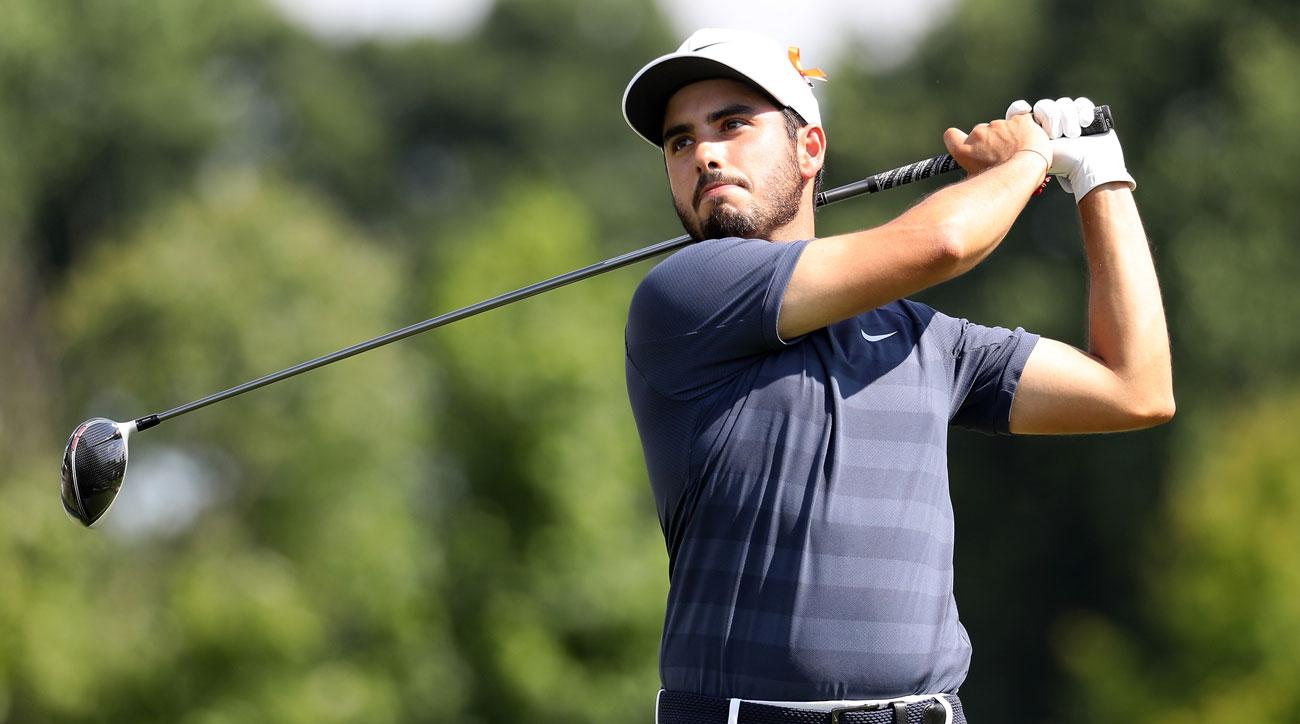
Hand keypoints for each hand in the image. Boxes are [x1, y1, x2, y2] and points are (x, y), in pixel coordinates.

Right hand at [943, 113, 1050, 175]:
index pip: (950, 135)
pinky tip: (1028, 140)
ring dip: (1007, 136)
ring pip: (1001, 127)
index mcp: (965, 150)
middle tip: (1001, 155)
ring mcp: (998, 125)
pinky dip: (1024, 128)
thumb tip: (973, 174)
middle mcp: (978, 134)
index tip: (967, 144)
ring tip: (1019, 152)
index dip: (957, 138)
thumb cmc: (1003, 182)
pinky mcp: (1017, 120)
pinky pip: (1020, 120)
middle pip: (980, 132)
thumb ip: (972, 170)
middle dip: (990, 140)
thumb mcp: (979, 181)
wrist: (1027, 170)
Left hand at [1006, 97, 1135, 201]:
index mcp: (1035, 132)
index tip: (1024, 109)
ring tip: (1073, 135)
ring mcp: (1069, 118)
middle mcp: (1051, 124)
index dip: (1018, 108)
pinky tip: (1085, 123)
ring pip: (1063, 103)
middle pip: (1044, 105)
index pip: (1020, 113)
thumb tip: (1007, 138)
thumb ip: (1023, 145)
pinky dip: (1083, 110)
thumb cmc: (1063, 166)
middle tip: (1055, 134)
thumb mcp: (1036, 155)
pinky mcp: (1086, 115)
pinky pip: (1081, 103)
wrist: (1090, 167)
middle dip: (1051, 117)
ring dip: (1068, 118)